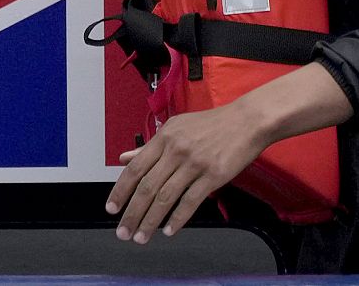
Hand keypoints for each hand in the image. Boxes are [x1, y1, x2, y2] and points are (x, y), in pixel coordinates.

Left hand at [105, 101, 267, 243]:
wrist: (247, 121)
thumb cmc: (212, 124)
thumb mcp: (176, 128)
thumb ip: (150, 146)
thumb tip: (125, 158)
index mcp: (165, 138)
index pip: (135, 168)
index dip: (121, 190)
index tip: (112, 208)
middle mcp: (177, 150)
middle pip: (147, 187)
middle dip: (132, 213)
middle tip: (123, 231)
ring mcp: (195, 163)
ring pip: (166, 197)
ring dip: (150, 221)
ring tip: (141, 237)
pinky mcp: (214, 175)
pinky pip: (191, 201)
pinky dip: (177, 218)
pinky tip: (169, 230)